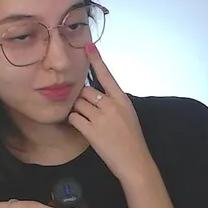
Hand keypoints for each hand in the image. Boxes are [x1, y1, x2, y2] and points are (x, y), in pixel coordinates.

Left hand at [68, 43, 153, 183]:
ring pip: (77, 104)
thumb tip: (98, 94)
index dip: (96, 60)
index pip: (106, 75)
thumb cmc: (132, 139)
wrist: (134, 161)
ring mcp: (100, 117)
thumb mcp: (128, 114)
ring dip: (78, 111)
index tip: (88, 46)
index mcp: (121, 99)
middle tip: (89, 111)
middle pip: (85, 91)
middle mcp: (110, 105)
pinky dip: (74, 122)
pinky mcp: (91, 131)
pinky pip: (74, 118)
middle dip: (82, 99)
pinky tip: (81, 128)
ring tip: (88, 122)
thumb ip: (114, 102)